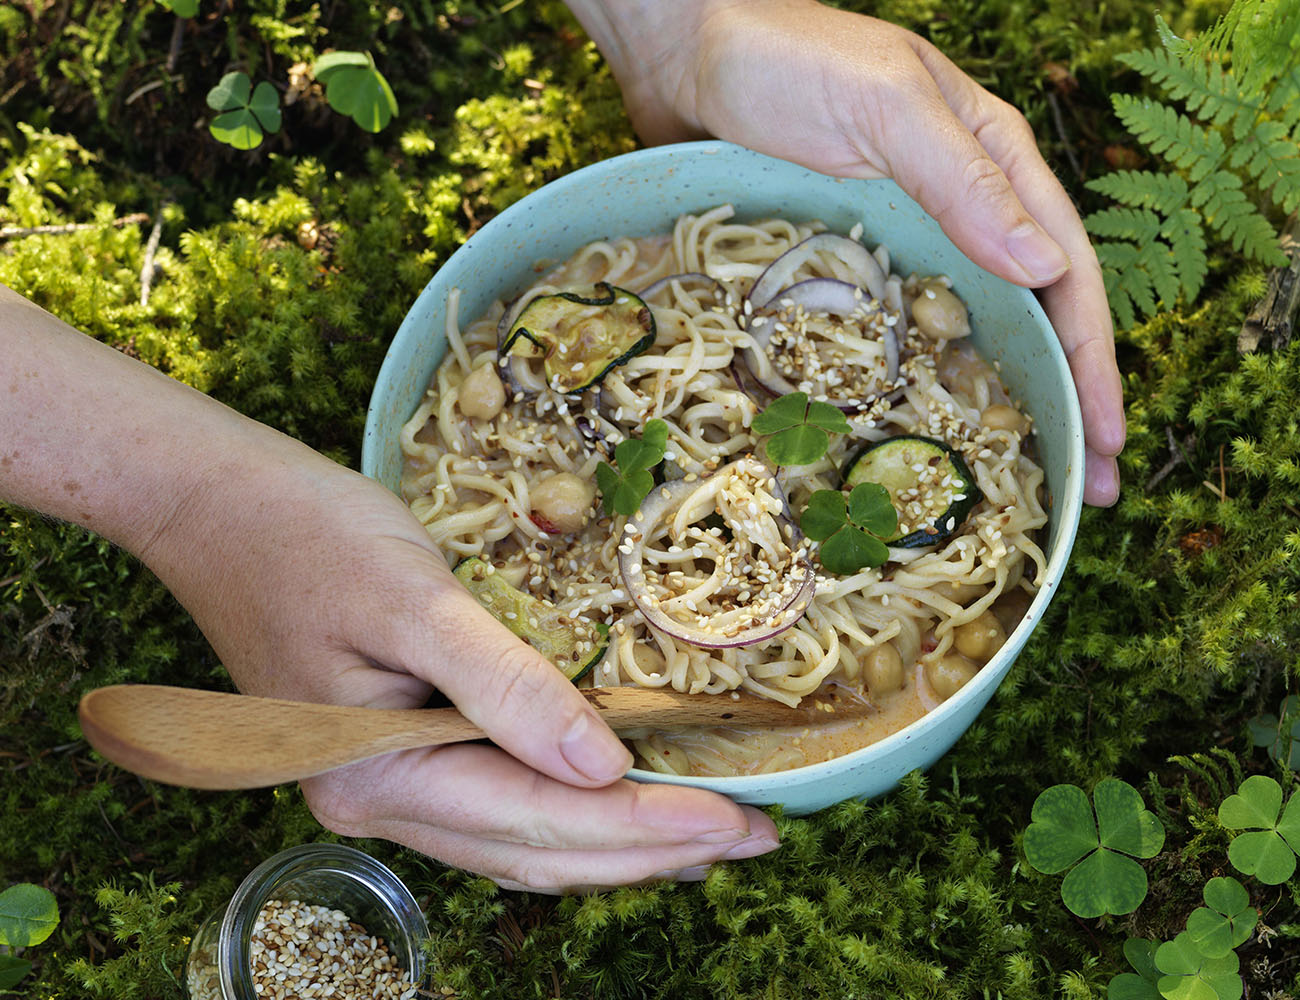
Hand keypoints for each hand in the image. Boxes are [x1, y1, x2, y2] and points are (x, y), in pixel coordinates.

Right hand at [0, 293, 777, 892]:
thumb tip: (603, 766)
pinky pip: (499, 809)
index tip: (737, 821)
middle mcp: (381, 802)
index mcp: (378, 776)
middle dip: (651, 850)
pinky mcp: (400, 753)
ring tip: (709, 838)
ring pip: (523, 842)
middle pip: (540, 848)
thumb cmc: (310, 537)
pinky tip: (619, 808)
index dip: (645, 825)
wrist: (223, 506)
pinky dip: (570, 817)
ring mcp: (388, 785)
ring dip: (618, 845)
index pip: (539, 818)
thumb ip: (505, 688)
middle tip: (755, 837)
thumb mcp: (413, 600)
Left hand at [568, 0, 1125, 504]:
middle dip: (1067, 395)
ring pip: (977, 325)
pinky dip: (932, 378)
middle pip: (1033, 310)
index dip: (1092, 359)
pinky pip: (905, 327)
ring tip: (1028, 469)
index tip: (1106, 436)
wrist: (685, 52)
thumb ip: (962, 180)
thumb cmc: (784, 59)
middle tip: (1090, 485)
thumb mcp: (885, 106)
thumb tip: (1041, 267)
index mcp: (992, 159)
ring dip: (1007, 396)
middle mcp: (960, 203)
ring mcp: (906, 234)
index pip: (1066, 271)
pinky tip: (936, 424)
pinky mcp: (851, 256)